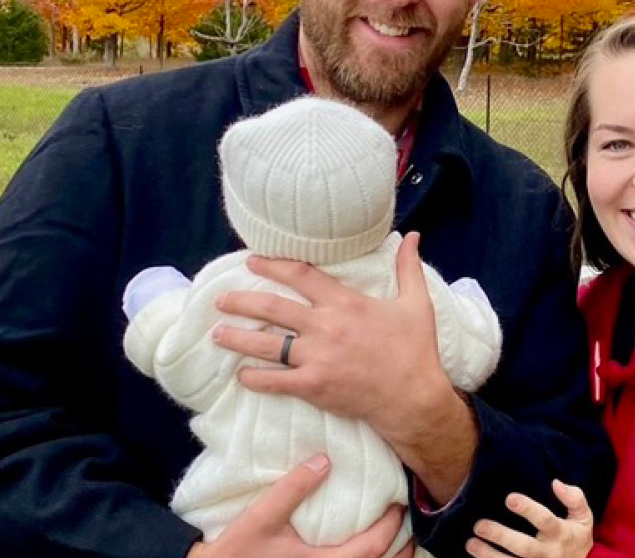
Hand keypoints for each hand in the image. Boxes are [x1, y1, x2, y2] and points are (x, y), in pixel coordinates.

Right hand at [186, 454, 406, 557]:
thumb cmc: (238, 550)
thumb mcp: (263, 516)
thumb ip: (293, 488)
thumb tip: (324, 460)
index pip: (373, 548)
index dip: (391, 526)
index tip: (399, 505)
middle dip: (401, 550)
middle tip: (409, 527)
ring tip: (398, 543)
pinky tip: (365, 554)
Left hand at [212, 232, 452, 435]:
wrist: (413, 398)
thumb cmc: (415, 351)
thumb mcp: (416, 303)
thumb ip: (408, 268)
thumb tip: (414, 235)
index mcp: (346, 303)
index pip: (301, 276)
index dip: (273, 266)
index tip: (252, 262)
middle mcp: (326, 326)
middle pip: (273, 308)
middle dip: (241, 302)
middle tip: (220, 300)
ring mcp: (318, 358)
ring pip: (267, 345)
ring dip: (238, 339)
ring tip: (217, 334)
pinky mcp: (314, 387)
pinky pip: (276, 381)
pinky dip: (255, 378)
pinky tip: (241, 375)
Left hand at [467, 480, 593, 557]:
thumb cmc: (577, 537)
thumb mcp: (583, 517)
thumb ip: (574, 498)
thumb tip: (556, 483)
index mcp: (561, 534)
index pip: (545, 521)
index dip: (529, 510)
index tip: (509, 498)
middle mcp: (548, 553)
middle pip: (524, 547)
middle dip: (501, 536)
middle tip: (479, 525)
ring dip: (489, 556)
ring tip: (470, 544)